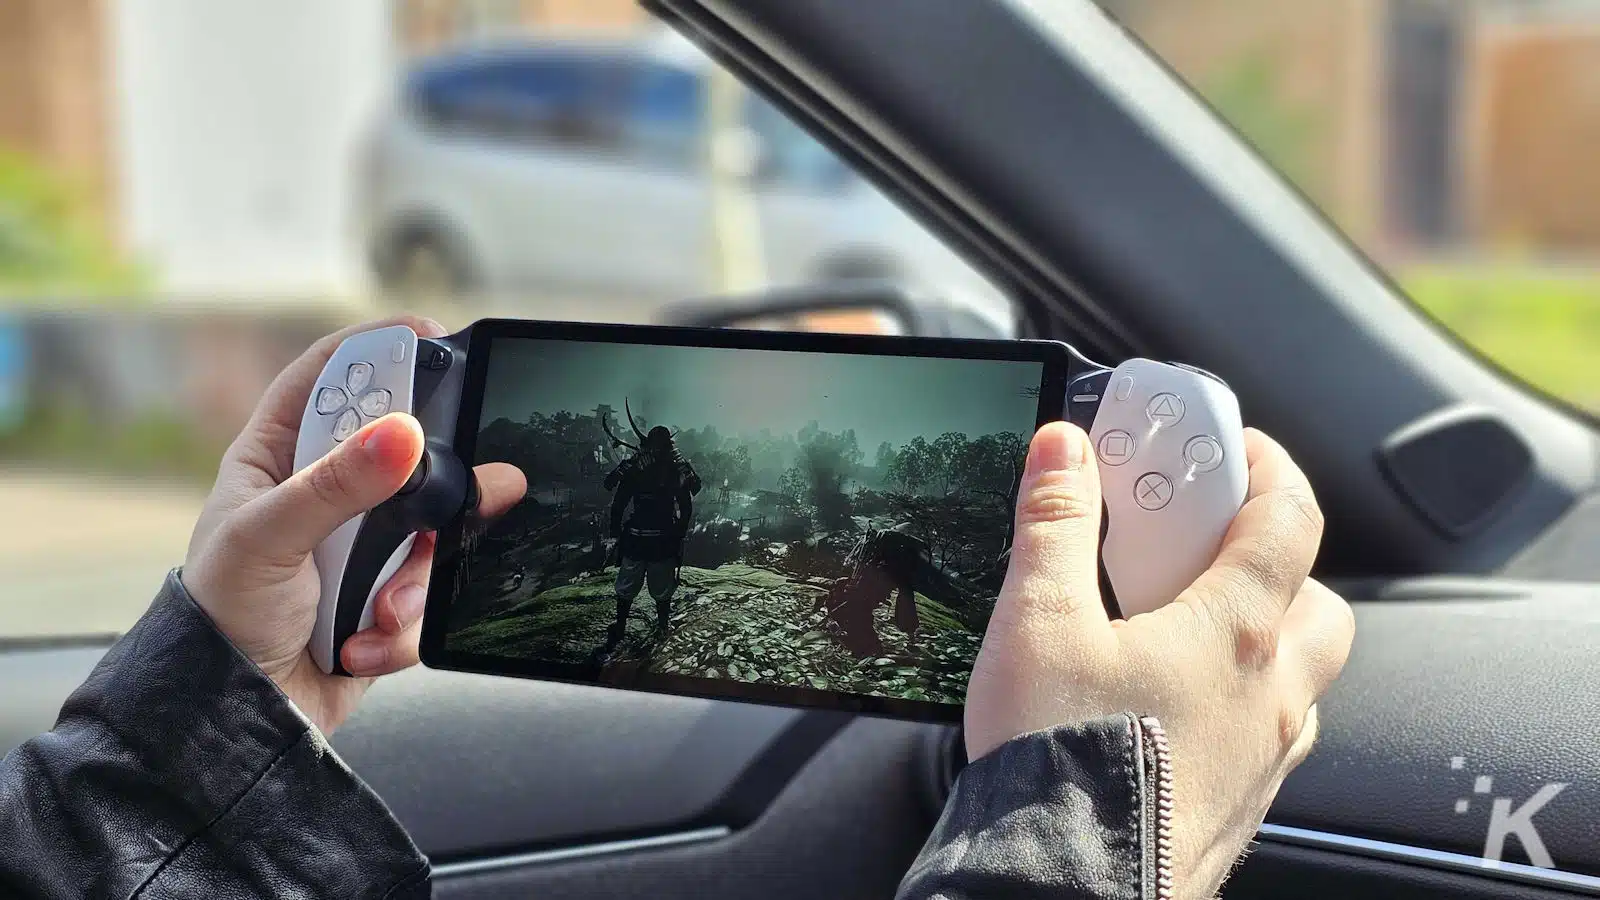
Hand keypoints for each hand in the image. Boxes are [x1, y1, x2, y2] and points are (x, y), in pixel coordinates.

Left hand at [181, 316, 527, 735]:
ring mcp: (359, 550)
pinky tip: (360, 643)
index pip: (328, 379)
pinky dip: (402, 625)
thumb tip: (403, 434)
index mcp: (277, 461)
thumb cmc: (221, 621)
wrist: (237, 723)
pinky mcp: (386, 600)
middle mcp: (323, 498)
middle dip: (440, 477)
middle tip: (480, 480)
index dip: (376, 349)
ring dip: (413, 577)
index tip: (430, 335)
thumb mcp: (268, 541)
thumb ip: (337, 486)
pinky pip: (427, 596)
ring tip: (380, 609)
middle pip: (403, 453)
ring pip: (429, 531)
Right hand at [966, 422, 1353, 898]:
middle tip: (1209, 547)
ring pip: (1301, 677)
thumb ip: (1054, 523)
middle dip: (1276, 561)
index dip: (1269, 468)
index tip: (1236, 448)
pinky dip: (1240, 705)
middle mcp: (1269, 693)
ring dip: (1264, 638)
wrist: (1064, 883)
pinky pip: (1269, 738)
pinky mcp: (1242, 806)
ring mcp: (1264, 757)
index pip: (1288, 520)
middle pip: (1316, 601)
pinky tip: (1174, 710)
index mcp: (1232, 632)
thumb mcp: (1037, 620)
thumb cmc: (1059, 761)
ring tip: (1186, 631)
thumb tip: (1063, 450)